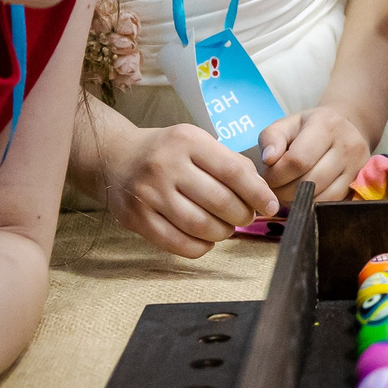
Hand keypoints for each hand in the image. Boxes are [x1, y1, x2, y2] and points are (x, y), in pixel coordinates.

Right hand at [102, 122, 279, 257]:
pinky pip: (177, 243)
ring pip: (200, 226)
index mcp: (187, 141)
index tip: (271, 206)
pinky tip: (205, 240)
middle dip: (242, 215)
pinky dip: (200, 247)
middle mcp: (166, 165)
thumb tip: (262, 194)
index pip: (234, 171)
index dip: (258, 194)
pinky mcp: (136, 218)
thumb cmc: (167, 152)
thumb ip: (229, 163)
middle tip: (246, 217)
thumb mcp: (197, 142)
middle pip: (220, 202)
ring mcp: (148, 193)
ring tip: (225, 227)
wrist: (115, 157)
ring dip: (222, 233)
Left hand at [258, 105, 372, 203]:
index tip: (267, 177)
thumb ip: (271, 138)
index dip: (277, 175)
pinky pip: (332, 204)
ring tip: (289, 191)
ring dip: (298, 201)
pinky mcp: (360, 184)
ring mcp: (358, 167)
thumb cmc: (309, 128)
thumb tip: (268, 160)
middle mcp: (348, 145)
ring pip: (322, 197)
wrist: (346, 129)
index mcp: (327, 125)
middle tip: (275, 188)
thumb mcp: (287, 124)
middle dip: (284, 191)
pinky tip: (305, 196)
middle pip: (310, 181)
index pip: (298, 160)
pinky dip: (313, 205)